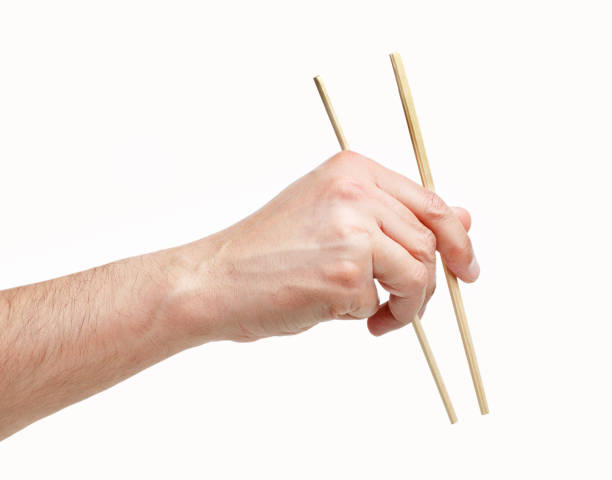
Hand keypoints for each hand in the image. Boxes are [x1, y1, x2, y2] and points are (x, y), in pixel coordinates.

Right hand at [166, 151, 477, 342]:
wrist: (214, 279)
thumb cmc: (266, 253)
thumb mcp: (332, 219)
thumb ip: (393, 216)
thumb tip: (462, 220)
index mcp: (352, 170)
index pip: (429, 202)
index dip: (455, 238)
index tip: (465, 266)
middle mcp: (355, 191)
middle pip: (430, 240)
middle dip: (432, 281)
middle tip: (412, 306)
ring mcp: (352, 229)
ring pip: (418, 273)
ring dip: (406, 304)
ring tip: (377, 316)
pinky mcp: (346, 271)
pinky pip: (382, 301)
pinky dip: (370, 316)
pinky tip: (337, 312)